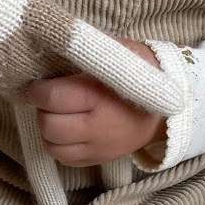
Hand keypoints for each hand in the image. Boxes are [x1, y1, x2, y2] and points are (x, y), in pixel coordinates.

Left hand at [20, 37, 165, 166]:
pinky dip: (58, 146)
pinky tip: (65, 131)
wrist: (169, 110)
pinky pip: (65, 159)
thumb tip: (56, 44)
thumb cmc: (144, 74)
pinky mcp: (98, 160)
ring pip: (52, 146)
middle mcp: (96, 128)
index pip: (52, 98)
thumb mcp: (122, 52)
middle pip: (48, 125)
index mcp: (99, 97)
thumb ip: (90, 51)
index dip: (36, 90)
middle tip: (47, 99)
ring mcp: (97, 148)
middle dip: (42, 110)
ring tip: (56, 115)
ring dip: (47, 130)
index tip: (35, 84)